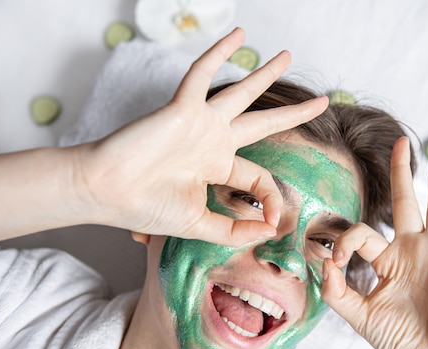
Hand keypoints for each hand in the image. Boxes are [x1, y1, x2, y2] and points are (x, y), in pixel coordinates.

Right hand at [74, 27, 327, 245]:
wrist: (106, 193)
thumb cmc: (145, 208)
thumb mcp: (199, 225)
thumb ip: (234, 231)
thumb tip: (271, 232)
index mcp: (217, 168)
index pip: (258, 176)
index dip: (271, 198)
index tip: (276, 221)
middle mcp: (213, 142)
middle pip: (263, 122)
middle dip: (293, 113)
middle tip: (321, 102)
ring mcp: (199, 122)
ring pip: (241, 92)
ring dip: (265, 74)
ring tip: (286, 55)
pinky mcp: (182, 108)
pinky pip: (203, 74)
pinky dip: (218, 53)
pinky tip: (237, 36)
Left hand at [322, 137, 427, 348]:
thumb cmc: (400, 343)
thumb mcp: (360, 317)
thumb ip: (337, 292)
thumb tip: (322, 264)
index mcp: (389, 261)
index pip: (364, 233)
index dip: (346, 241)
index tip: (336, 261)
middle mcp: (414, 251)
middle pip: (406, 203)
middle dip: (402, 173)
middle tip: (400, 142)